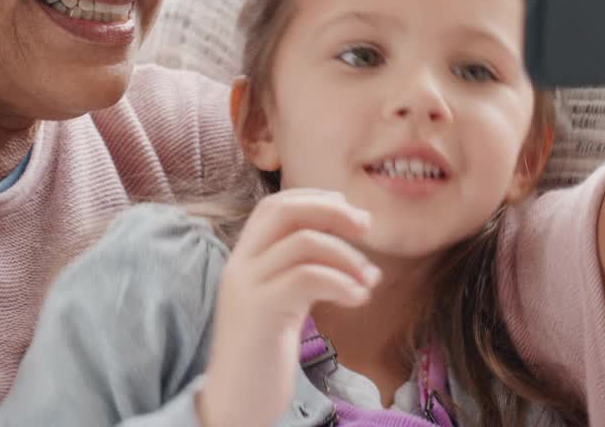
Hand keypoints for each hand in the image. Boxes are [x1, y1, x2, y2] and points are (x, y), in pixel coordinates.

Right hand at [197, 189, 379, 426]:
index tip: (350, 213)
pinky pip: (307, 277)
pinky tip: (359, 298)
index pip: (275, 205)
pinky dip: (342, 282)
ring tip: (370, 281)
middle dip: (333, 212)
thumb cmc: (264, 355)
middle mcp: (239, 266)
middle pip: (285, 211)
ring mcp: (247, 287)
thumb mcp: (280, 301)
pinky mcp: (260, 313)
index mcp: (244, 259)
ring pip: (303, 243)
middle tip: (368, 228)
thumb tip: (340, 241)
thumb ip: (297, 270)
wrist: (234, 405)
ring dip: (348, 256)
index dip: (315, 199)